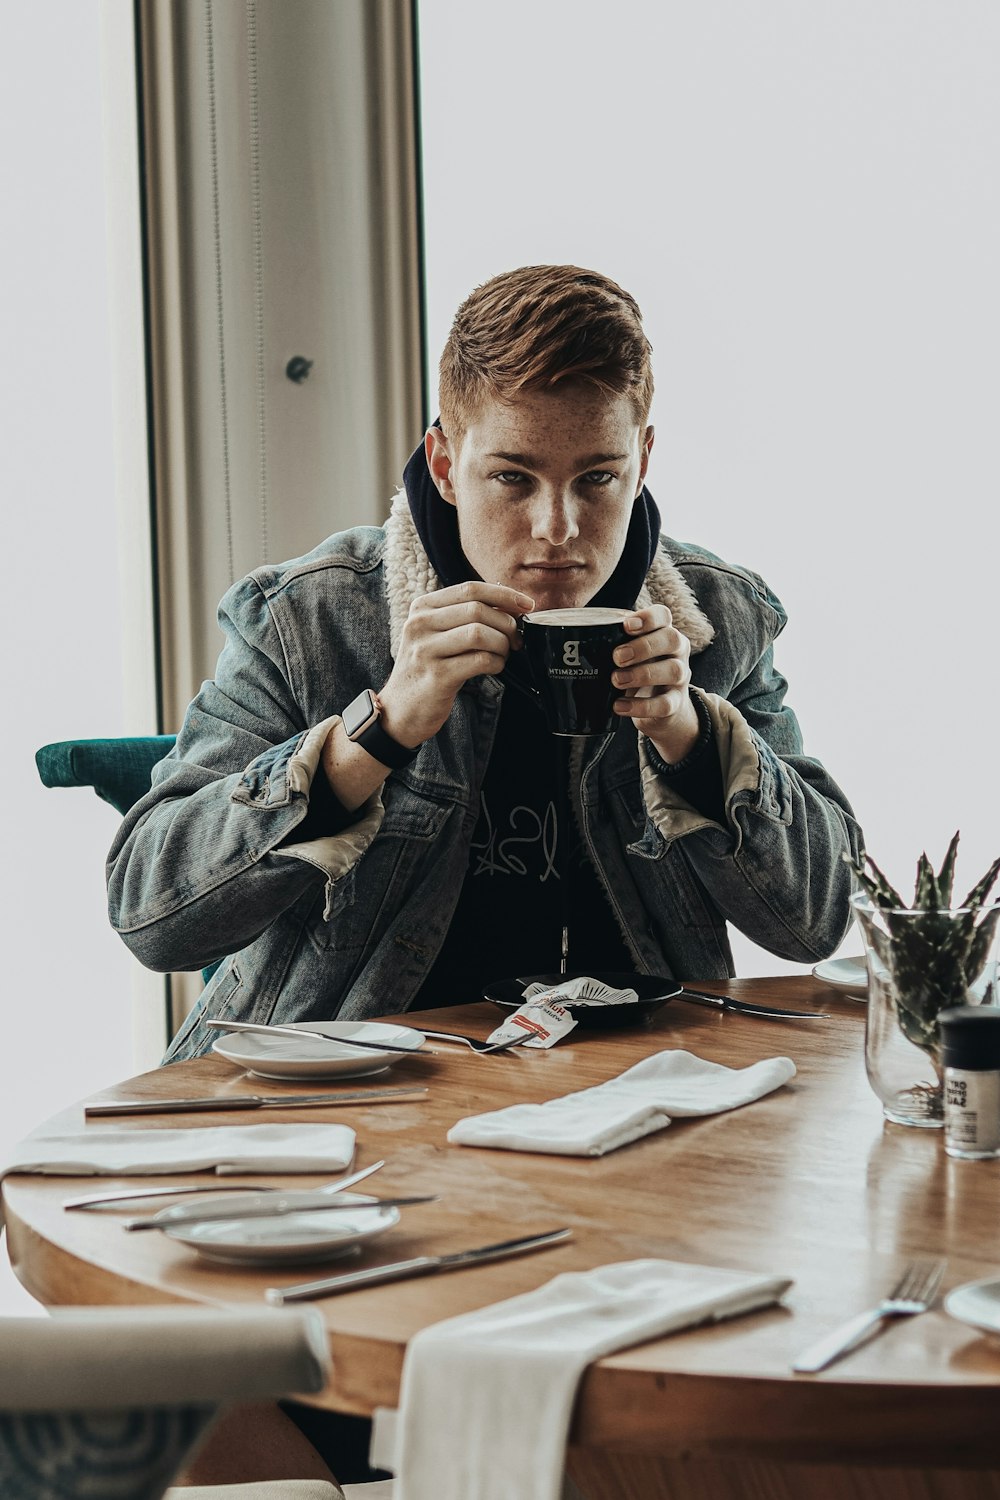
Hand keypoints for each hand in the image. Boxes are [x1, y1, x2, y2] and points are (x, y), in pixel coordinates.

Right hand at [378, 582, 534, 745]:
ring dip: (502, 644)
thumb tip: (510, 603)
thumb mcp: (438, 635)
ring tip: (503, 655)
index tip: (527, 605)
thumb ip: (466, 616)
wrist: (400, 711)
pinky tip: (494, 667)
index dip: (504, 594)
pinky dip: (496, 663)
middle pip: (478, 609)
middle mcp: (420, 624)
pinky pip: (480, 660)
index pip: (470, 589)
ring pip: (480, 633)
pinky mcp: (437, 676)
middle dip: (507, 624)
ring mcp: (426, 650)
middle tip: (516, 640)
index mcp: (422, 607)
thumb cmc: (428, 669)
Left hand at [611, 606, 701, 762]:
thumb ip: (602, 643)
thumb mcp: (623, 653)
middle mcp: (676, 651)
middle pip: (672, 639)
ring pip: (674, 670)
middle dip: (643, 646)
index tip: (626, 625)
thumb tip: (552, 639)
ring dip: (643, 674)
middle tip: (616, 657)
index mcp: (662, 632)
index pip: (663, 616)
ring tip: (616, 680)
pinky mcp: (676, 704)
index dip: (648, 618)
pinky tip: (619, 706)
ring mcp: (680, 677)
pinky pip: (665, 704)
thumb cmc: (634, 671)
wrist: (658, 709)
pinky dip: (641, 706)